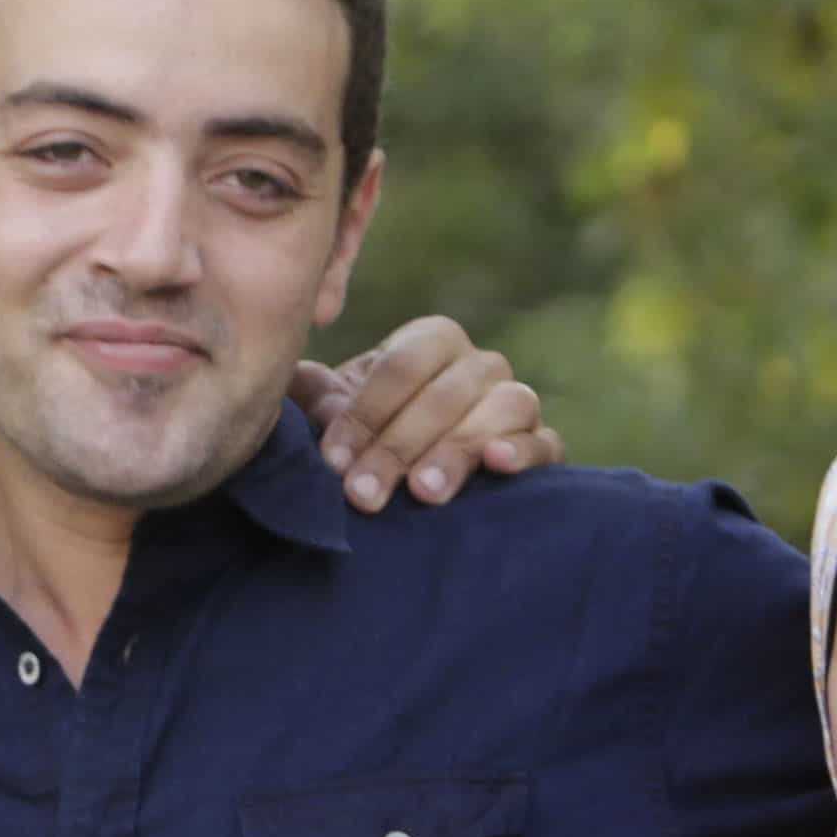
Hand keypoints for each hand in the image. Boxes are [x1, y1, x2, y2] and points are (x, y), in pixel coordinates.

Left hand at [299, 317, 557, 511]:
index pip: (403, 365)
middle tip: (364, 495)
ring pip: (501, 410)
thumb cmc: (365, 435)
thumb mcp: (332, 412)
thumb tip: (291, 388)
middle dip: (399, 447)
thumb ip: (314, 397)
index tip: (333, 461)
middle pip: (447, 394)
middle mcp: (479, 364)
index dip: (366, 413)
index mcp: (431, 341)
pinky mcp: (541, 443)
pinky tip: (496, 465)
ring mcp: (515, 401)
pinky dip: (525, 451)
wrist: (409, 477)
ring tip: (423, 493)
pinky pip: (545, 441)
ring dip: (456, 451)